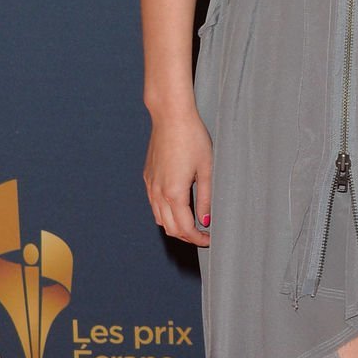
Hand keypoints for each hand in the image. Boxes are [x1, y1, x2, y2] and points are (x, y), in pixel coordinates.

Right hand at [144, 109, 213, 245]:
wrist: (170, 117)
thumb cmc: (192, 138)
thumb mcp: (207, 169)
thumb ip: (206, 198)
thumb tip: (206, 220)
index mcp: (174, 193)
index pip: (185, 229)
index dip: (198, 239)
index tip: (209, 240)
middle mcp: (158, 193)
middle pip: (170, 228)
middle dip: (187, 236)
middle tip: (203, 235)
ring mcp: (151, 185)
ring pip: (160, 218)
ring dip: (175, 226)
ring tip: (192, 224)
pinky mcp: (148, 177)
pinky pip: (154, 204)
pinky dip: (165, 213)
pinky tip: (178, 207)